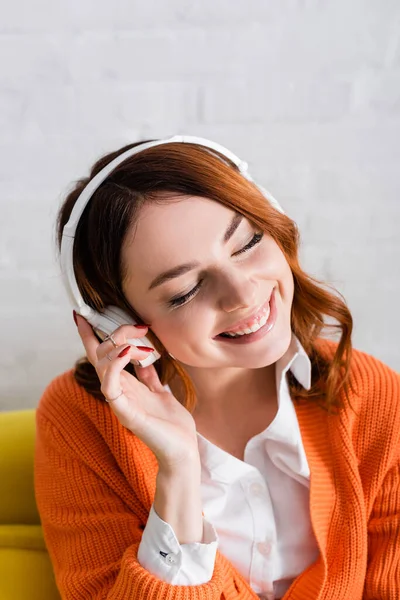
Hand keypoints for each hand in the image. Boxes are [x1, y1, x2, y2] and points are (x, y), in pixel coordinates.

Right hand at [75, 315, 199, 470]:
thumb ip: (150, 377)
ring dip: (120, 346)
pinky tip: (129, 353)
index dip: (90, 336)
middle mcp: (118, 391)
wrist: (183, 450)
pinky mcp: (125, 412)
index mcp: (125, 385)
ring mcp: (119, 402)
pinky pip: (110, 385)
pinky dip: (116, 365)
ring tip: (142, 345)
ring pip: (102, 365)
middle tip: (140, 327)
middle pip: (101, 354)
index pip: (102, 356)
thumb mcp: (161, 393)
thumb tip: (146, 360)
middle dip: (115, 333)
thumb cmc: (173, 425)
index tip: (83, 315)